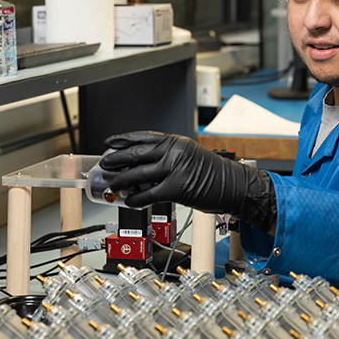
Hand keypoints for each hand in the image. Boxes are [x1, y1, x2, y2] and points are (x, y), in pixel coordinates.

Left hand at [99, 131, 276, 232]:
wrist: (233, 185)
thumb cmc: (213, 174)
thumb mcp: (189, 156)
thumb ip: (167, 158)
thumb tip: (141, 167)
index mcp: (176, 142)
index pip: (144, 137)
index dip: (124, 140)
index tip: (110, 143)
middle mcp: (174, 152)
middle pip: (136, 154)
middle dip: (116, 160)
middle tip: (105, 165)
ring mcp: (175, 169)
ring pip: (138, 174)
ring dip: (121, 181)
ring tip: (113, 186)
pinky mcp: (176, 188)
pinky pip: (148, 194)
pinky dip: (136, 199)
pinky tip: (130, 201)